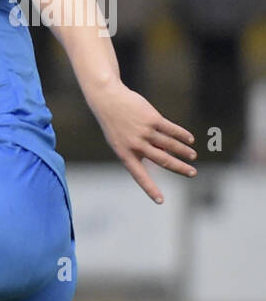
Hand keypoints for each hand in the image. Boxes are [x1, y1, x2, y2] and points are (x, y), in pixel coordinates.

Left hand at [87, 81, 195, 202]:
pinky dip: (182, 135)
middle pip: (163, 160)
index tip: (160, 201)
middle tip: (192, 173)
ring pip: (170, 145)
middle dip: (180, 168)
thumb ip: (139, 151)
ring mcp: (144, 132)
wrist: (107, 100)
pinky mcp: (152, 119)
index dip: (150, 189)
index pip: (139, 176)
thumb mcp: (120, 142)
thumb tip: (163, 156)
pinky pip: (171, 130)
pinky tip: (190, 139)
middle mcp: (136, 145)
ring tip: (192, 156)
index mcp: (125, 154)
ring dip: (184, 151)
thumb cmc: (115, 124)